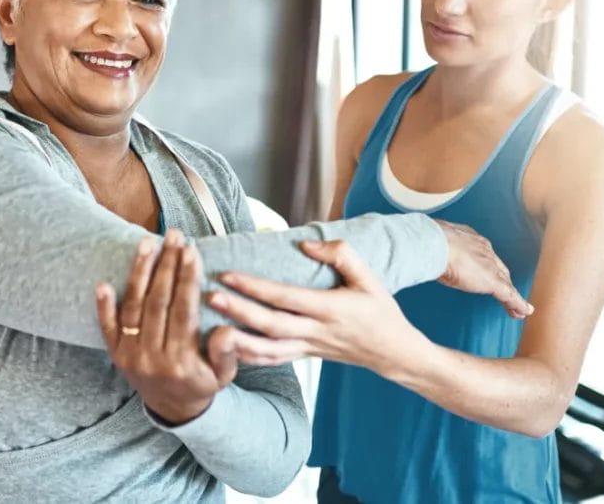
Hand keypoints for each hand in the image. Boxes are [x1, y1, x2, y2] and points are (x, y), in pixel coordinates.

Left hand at [95, 229, 237, 423]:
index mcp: (180, 361)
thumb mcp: (223, 375)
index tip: (191, 250)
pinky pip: (107, 327)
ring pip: (133, 307)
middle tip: (173, 235)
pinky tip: (104, 282)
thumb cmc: (202, 383)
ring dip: (139, 272)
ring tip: (147, 242)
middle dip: (166, 265)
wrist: (173, 409)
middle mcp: (151, 357)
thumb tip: (226, 329)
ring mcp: (129, 355)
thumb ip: (226, 353)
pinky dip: (104, 306)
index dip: (187, 278)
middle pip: (157, 302)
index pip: (183, 310)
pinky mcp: (115, 354)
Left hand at [207, 240, 422, 371]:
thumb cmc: (381, 311)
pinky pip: (273, 360)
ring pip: (267, 350)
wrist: (394, 353)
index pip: (286, 298)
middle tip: (209, 297)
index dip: (255, 288)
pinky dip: (248, 356)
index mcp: (330, 310)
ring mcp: (309, 348)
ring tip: (209, 326)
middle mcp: (317, 332)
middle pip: (270, 325)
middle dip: (237, 312)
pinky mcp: (305, 357)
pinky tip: (227, 347)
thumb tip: (306, 243)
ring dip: (236, 339)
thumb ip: (341, 254)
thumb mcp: (369, 277)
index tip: (228, 275)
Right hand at [434, 220, 532, 317]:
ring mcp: (489, 265)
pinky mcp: (492, 281)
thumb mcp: (431, 245)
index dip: (487, 266)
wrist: (433, 243)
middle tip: (507, 293)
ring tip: (519, 309)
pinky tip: (524, 312)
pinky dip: (518, 304)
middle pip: (499, 269)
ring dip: (512, 296)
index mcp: (470, 239)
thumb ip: (433, 251)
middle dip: (504, 280)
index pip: (484, 255)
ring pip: (506, 283)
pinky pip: (509, 294)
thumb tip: (420, 254)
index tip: (485, 273)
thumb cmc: (425, 242)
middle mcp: (484, 249)